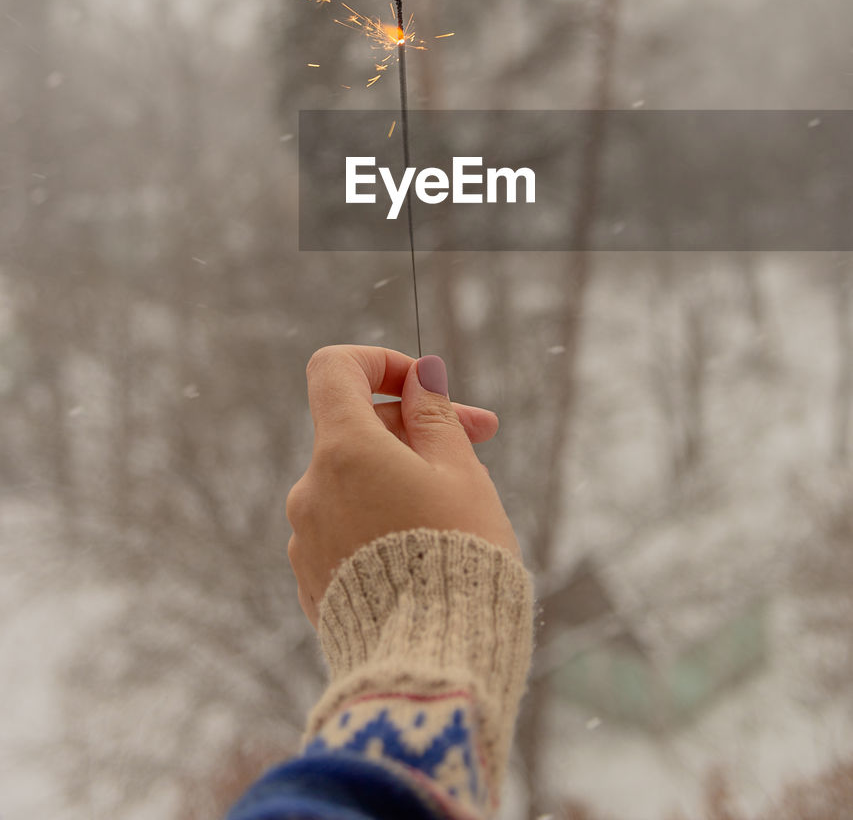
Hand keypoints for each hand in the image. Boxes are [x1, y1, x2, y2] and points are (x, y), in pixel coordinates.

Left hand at [286, 345, 521, 626]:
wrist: (430, 666)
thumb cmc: (456, 560)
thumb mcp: (460, 474)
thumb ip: (434, 417)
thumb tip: (419, 378)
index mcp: (344, 451)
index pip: (335, 369)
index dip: (379, 362)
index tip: (424, 384)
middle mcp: (311, 489)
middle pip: (355, 428)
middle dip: (416, 425)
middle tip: (484, 438)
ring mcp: (307, 536)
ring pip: (354, 481)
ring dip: (402, 475)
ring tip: (462, 507)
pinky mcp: (312, 580)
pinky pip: (347, 527)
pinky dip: (381, 519)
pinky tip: (428, 548)